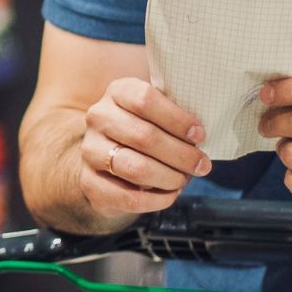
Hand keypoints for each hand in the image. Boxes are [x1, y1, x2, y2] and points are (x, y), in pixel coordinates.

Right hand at [79, 78, 212, 217]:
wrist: (107, 157)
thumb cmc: (143, 129)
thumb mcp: (156, 112)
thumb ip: (174, 116)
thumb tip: (200, 137)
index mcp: (118, 92)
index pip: (145, 100)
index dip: (177, 119)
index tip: (199, 135)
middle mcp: (99, 117)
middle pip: (144, 137)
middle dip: (181, 155)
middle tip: (202, 165)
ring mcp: (90, 150)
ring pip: (136, 168)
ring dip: (169, 177)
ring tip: (184, 180)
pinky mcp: (89, 182)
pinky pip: (127, 197)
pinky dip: (156, 200)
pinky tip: (170, 195)